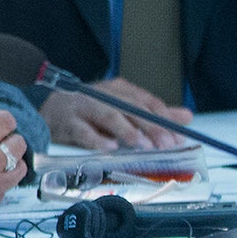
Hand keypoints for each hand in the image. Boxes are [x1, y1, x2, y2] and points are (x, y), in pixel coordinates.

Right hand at [39, 78, 192, 149]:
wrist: (49, 111)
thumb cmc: (90, 112)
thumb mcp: (122, 109)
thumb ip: (153, 114)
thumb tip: (186, 117)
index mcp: (118, 90)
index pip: (145, 100)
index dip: (163, 117)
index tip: (178, 136)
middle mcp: (102, 94)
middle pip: (129, 108)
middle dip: (150, 125)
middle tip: (166, 143)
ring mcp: (83, 107)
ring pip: (107, 115)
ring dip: (126, 130)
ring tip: (142, 144)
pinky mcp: (67, 122)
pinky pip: (82, 131)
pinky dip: (96, 139)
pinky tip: (109, 148)